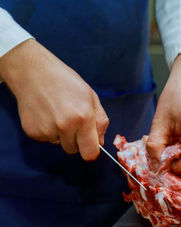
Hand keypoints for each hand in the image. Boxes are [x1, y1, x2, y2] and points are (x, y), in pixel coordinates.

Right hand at [0, 39, 108, 160]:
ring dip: (61, 135)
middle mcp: (64, 126)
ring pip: (60, 144)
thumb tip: (100, 143)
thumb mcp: (91, 97)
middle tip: (72, 120)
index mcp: (83, 117)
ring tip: (58, 113)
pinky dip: (48, 131)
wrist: (33, 72)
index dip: (91, 150)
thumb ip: (100, 121)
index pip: (90, 153)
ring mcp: (47, 130)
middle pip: (74, 150)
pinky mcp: (32, 132)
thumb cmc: (66, 82)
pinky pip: (46, 139)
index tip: (90, 145)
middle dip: (76, 140)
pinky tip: (46, 114)